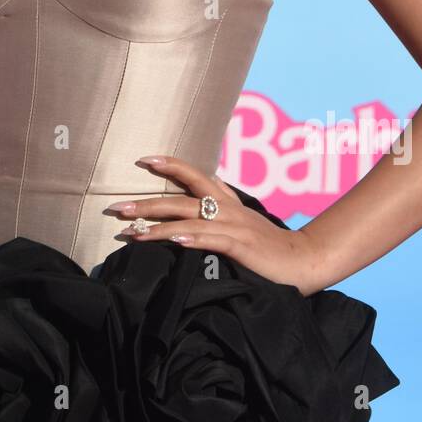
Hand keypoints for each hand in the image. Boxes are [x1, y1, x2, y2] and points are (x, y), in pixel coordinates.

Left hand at [105, 156, 323, 297]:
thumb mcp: (242, 223)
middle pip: (181, 198)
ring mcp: (234, 226)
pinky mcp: (242, 246)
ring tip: (132, 232)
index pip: (195, 175)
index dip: (170, 165)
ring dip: (158, 226)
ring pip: (190, 220)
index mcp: (227, 201)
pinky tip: (175, 240)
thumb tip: (195, 203)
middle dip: (146, 203)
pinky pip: (212, 240)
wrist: (304, 261)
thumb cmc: (268, 246)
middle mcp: (228, 208)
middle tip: (117, 208)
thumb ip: (220, 210)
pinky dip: (192, 238)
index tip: (143, 160)